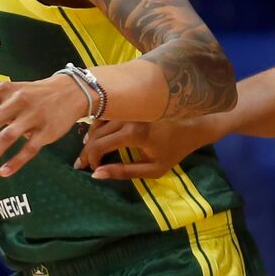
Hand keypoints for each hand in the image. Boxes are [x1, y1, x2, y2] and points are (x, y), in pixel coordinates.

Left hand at [0, 73, 87, 177]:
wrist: (68, 91)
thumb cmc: (28, 94)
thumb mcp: (2, 95)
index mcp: (3, 91)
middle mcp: (16, 101)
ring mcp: (32, 116)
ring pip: (8, 137)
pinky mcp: (47, 132)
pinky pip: (30, 149)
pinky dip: (16, 161)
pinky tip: (3, 173)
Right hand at [74, 114, 218, 179]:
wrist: (194, 124)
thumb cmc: (175, 149)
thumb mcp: (153, 168)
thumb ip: (124, 172)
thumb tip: (96, 174)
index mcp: (134, 133)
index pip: (100, 145)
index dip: (91, 158)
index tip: (89, 169)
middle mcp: (128, 116)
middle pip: (96, 133)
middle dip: (86, 150)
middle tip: (80, 163)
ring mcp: (128, 106)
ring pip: (98, 120)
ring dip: (90, 136)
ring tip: (87, 150)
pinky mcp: (130, 101)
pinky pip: (106, 112)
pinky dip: (97, 124)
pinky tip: (97, 135)